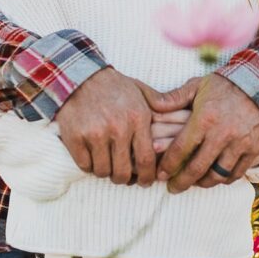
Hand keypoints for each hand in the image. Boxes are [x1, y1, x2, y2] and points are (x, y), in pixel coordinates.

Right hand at [56, 68, 154, 185]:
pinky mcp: (75, 137)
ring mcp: (95, 133)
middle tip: (123, 176)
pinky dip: (88, 165)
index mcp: (138, 118)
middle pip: (123, 172)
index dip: (147, 177)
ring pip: (103, 171)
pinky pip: (85, 165)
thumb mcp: (139, 90)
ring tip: (106, 164)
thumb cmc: (113, 86)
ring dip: (105, 171)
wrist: (79, 75)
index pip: (147, 160)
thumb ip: (160, 105)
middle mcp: (118, 128)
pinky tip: (92, 157)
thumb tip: (183, 116)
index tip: (145, 182)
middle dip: (124, 179)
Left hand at [157, 74, 258, 191]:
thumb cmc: (226, 85)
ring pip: (217, 175)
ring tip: (194, 183)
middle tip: (173, 188)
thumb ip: (175, 98)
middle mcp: (222, 134)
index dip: (168, 165)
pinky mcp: (254, 150)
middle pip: (197, 168)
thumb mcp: (198, 85)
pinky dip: (224, 179)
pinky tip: (216, 177)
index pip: (181, 149)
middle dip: (181, 182)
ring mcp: (240, 144)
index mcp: (204, 118)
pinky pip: (237, 173)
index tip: (160, 174)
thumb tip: (153, 105)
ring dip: (203, 182)